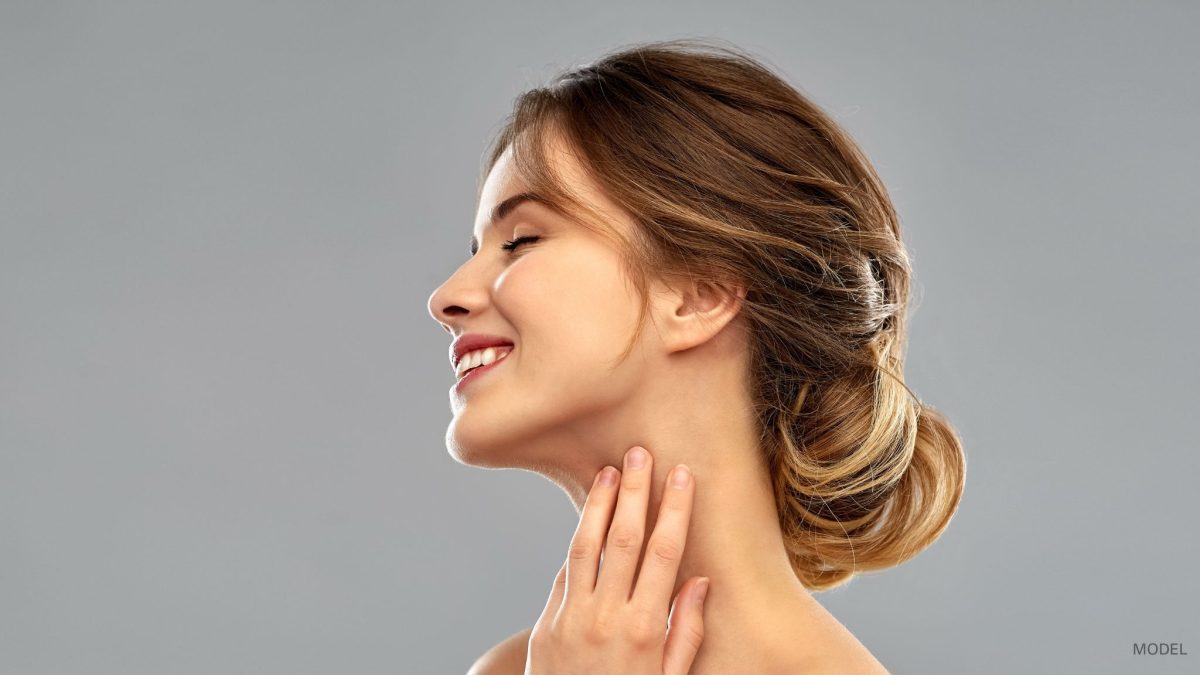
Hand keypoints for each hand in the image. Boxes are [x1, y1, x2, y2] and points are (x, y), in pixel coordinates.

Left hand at [525, 446, 709, 674]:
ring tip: (608, 471)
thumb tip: (701, 581)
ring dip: (598, 504)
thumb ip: (685, 632)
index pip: (663, 552)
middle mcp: (604, 618)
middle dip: (633, 490)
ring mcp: (569, 619)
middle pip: (622, 538)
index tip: (682, 474)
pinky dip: (577, 543)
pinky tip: (590, 519)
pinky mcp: (544, 625)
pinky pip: (564, 574)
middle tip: (638, 452)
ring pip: (584, 546)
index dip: (674, 509)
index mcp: (644, 629)